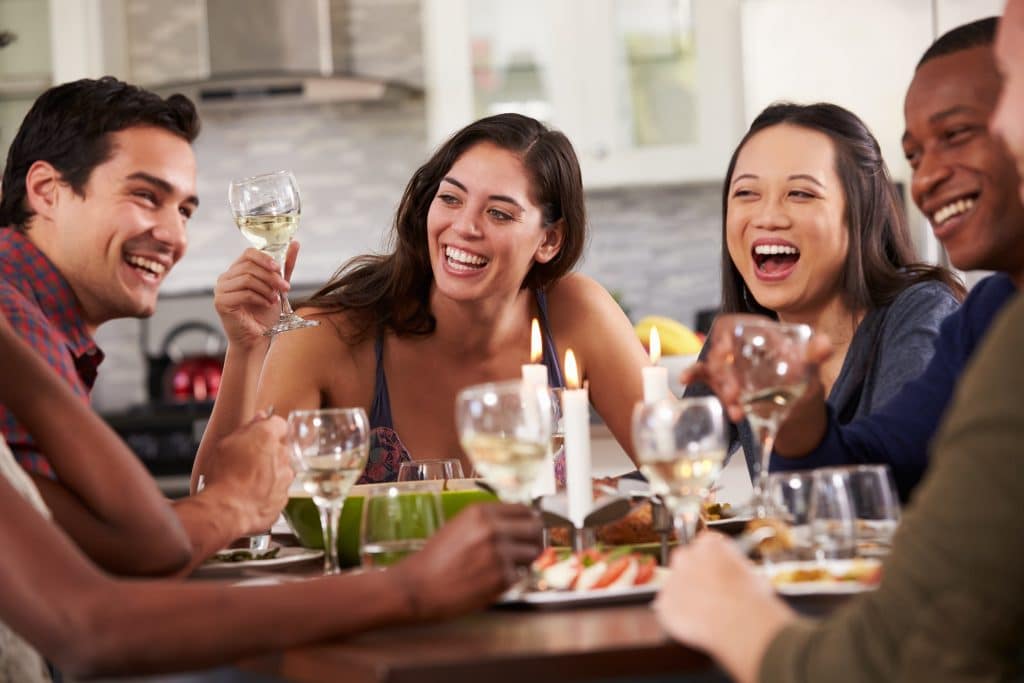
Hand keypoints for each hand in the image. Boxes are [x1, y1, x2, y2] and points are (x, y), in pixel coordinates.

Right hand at [198, 414, 294, 534]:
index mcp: (268, 437)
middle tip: (247, 462)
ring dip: (268, 474)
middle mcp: (283, 456)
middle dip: (268, 453)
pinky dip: (267, 493)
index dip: (268, 428)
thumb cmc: (223, 477)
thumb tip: (259, 419)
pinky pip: (277, 491)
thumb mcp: (226, 444)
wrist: (226, 511)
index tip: (259, 434)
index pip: (278, 424)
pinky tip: (250, 496)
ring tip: (246, 482)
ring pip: (280, 471)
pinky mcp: (283, 499)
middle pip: (280, 449)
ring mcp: (286, 479)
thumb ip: (247, 429)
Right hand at [214, 243, 298, 348]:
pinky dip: (260, 298)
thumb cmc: (264, 314)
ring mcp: (220, 290)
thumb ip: (285, 267)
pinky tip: (267, 304)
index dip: (265, 258)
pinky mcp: (221, 303)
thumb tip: (295, 243)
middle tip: (285, 288)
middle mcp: (225, 278)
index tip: (279, 269)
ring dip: (267, 288)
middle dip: (271, 276)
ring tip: (275, 299)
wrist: (257, 338)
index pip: (248, 253)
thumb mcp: (277, 287)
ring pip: (247, 279)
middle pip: (249, 266)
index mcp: (236, 271)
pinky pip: (244, 293)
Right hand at [390, 503, 541, 620]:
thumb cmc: (436, 558)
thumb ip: (488, 522)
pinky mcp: (502, 578)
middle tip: (524, 550)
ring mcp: (499, 554)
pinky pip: (521, 576)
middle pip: (535, 529)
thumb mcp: (460, 526)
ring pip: (532, 554)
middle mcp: (493, 529)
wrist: (418, 586)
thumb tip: (520, 523)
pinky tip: (491, 581)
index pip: (524, 510)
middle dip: (532, 540)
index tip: (528, 529)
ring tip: (502, 568)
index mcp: (481, 512)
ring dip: (523, 562)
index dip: (529, 521)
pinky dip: (511, 581)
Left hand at [652, 532, 794, 682]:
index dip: (712, 559)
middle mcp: (686, 556)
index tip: (715, 569)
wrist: (742, 624)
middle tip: (709, 590)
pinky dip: (679, 614)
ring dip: (686, 594)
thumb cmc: (751, 600)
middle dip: (694, 573)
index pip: (705, 543)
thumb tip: (736, 576)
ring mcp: (673, 579)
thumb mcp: (751, 573)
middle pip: (685, 559)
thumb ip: (734, 568)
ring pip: (675, 584)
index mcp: (709, 544)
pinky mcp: (665, 603)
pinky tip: (696, 622)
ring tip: (705, 610)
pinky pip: (669, 607)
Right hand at [682, 315, 830, 423]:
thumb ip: (815, 354)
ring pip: (713, 370)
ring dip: (720, 390)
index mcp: (756, 332)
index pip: (732, 326)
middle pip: (720, 352)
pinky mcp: (721, 381)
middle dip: (724, 374)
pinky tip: (684, 380)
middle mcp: (737, 346)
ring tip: (736, 411)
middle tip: (736, 395)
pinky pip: (702, 375)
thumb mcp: (810, 366)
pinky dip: (692, 375)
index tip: (727, 353)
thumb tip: (825, 345)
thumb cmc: (801, 376)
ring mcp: (728, 364)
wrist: (798, 404)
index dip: (725, 337)